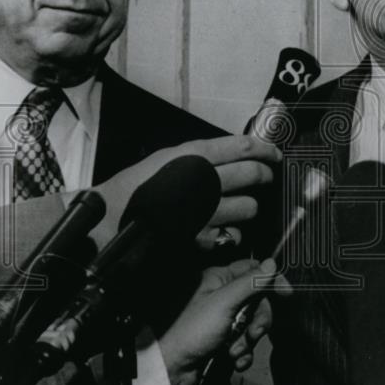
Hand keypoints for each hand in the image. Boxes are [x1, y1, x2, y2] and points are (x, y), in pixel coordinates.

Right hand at [84, 136, 280, 250]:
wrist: (109, 220)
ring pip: (250, 207)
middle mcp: (204, 180)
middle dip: (265, 176)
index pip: (244, 147)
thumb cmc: (135, 187)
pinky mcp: (201, 236)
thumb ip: (199, 156)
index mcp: (194, 155)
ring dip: (250, 207)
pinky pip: (233, 234)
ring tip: (242, 206)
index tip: (274, 154)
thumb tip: (234, 154)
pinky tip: (223, 229)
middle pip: (254, 174)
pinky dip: (232, 233)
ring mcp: (205, 210)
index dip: (266, 150)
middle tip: (265, 177)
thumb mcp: (166, 158)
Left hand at [158, 257, 290, 384]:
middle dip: (258, 319)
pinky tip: (235, 360)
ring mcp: (221, 319)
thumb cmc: (192, 331)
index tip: (287, 294)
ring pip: (251, 323)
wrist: (171, 369)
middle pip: (257, 300)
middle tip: (253, 333)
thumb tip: (272, 262)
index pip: (253, 270)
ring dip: (248, 339)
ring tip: (234, 351)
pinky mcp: (221, 340)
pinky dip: (243, 352)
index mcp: (218, 279)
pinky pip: (243, 341)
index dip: (271, 281)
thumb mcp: (224, 302)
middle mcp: (221, 296)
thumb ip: (250, 282)